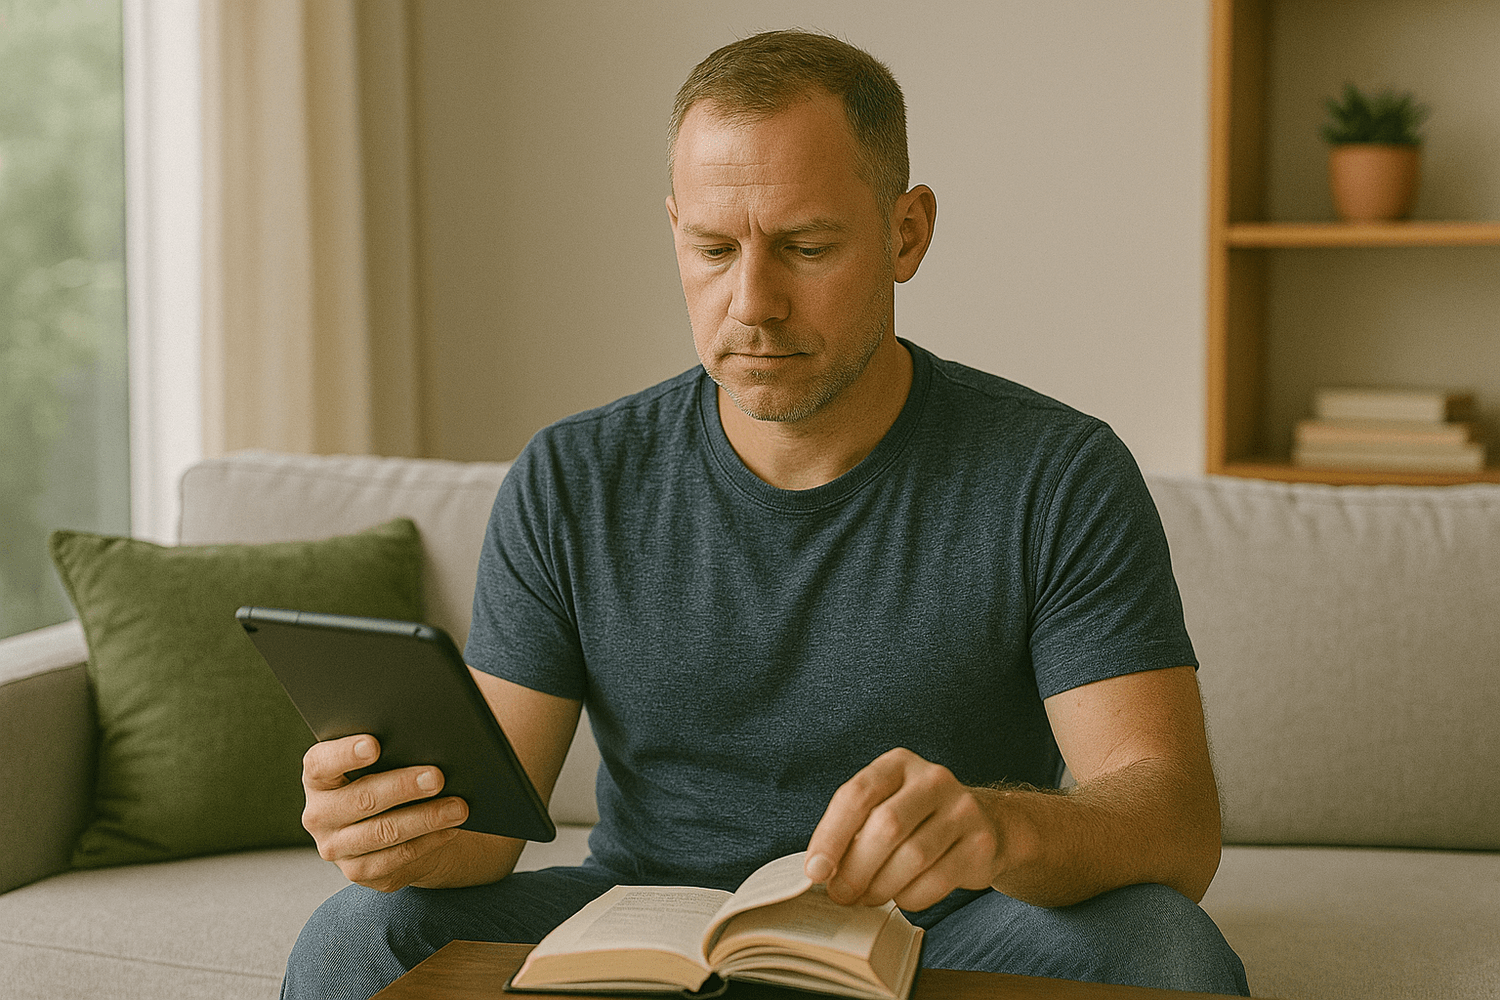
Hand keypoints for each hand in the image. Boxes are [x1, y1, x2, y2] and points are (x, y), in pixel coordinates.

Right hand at [301, 734, 469, 892]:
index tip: (374, 745)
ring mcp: (336, 848)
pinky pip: (397, 857)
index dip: (345, 754)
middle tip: (437, 778)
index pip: (321, 763)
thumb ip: (390, 751)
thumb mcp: (381, 762)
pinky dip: (428, 841)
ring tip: (458, 807)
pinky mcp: (359, 872)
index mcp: (317, 778)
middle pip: (361, 799)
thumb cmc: (386, 778)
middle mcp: (319, 815)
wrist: (393, 825)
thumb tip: (424, 742)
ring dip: (425, 818)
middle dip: (403, 787)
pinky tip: (450, 829)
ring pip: (383, 832)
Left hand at [804, 747, 1002, 910]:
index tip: (816, 870)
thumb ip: (852, 829)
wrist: (985, 824)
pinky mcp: (981, 842)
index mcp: (898, 764)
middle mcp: (932, 779)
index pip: (857, 795)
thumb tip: (820, 870)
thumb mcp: (884, 807)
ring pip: (912, 857)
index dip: (831, 836)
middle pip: (886, 827)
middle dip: (856, 869)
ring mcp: (962, 809)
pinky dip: (911, 896)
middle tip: (841, 894)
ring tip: (869, 896)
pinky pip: (937, 879)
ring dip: (881, 887)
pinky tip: (902, 895)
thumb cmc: (917, 820)